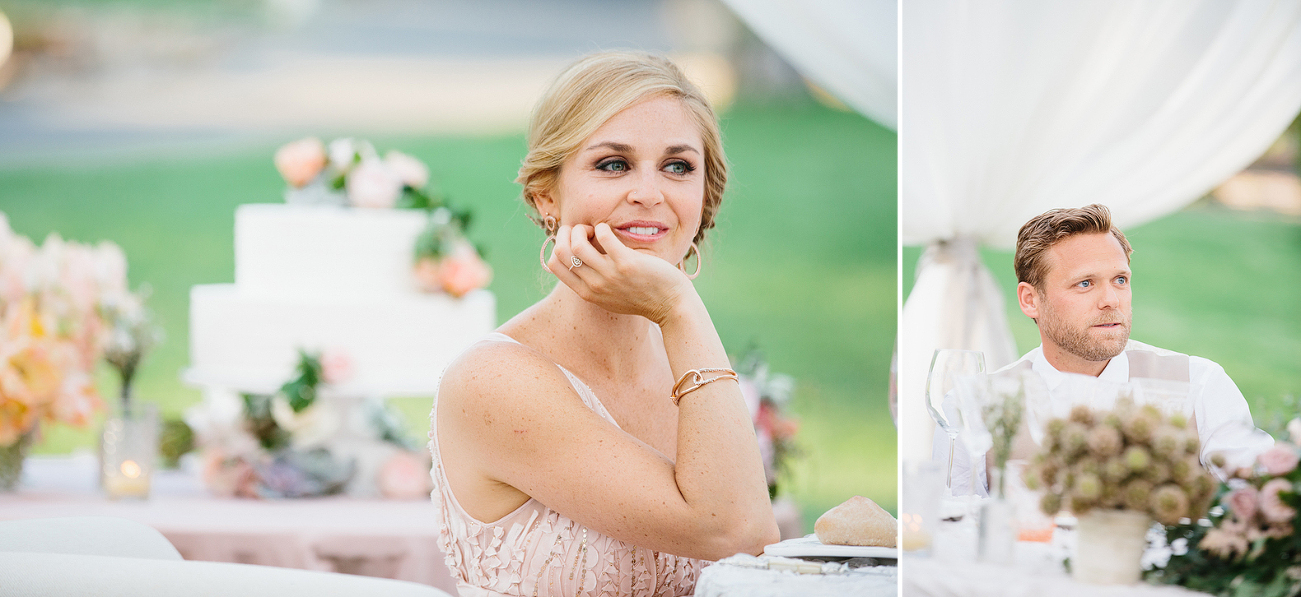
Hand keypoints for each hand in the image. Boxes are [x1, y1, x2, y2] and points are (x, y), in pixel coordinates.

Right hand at [545, 223, 693, 323]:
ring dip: (581, 229)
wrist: (670, 305)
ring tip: (595, 228)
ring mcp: (610, 275)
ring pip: (577, 245)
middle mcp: (595, 285)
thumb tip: (580, 254)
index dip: (559, 245)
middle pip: (561, 252)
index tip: (575, 240)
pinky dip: (603, 228)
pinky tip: (610, 230)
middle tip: (582, 229)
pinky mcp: (627, 264)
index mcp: (587, 293)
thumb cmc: (642, 296)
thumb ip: (593, 281)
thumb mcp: (610, 296)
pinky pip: (604, 237)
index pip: (554, 264)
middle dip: (566, 233)